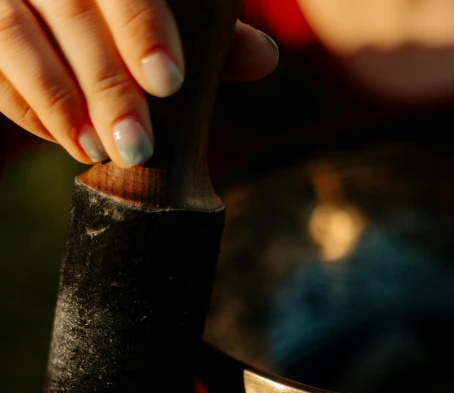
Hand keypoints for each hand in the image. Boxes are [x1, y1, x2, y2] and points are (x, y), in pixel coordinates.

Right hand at [0, 1, 278, 166]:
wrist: (52, 6)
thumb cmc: (118, 13)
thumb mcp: (168, 9)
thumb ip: (207, 32)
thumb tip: (263, 57)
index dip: (142, 26)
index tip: (171, 82)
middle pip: (68, 9)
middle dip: (105, 83)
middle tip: (137, 146)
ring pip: (14, 37)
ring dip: (58, 102)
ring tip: (96, 151)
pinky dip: (26, 109)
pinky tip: (65, 140)